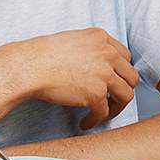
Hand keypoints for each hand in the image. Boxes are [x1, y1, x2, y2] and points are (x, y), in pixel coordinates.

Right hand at [1, 28, 138, 129]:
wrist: (29, 66)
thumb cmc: (41, 54)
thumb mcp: (73, 39)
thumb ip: (91, 48)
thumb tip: (97, 65)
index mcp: (101, 38)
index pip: (125, 56)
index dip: (121, 72)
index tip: (115, 81)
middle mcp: (107, 53)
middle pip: (131, 76)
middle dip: (123, 90)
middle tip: (113, 100)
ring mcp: (104, 73)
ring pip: (126, 95)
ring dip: (116, 107)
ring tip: (104, 113)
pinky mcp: (96, 93)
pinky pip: (104, 112)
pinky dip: (96, 120)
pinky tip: (86, 122)